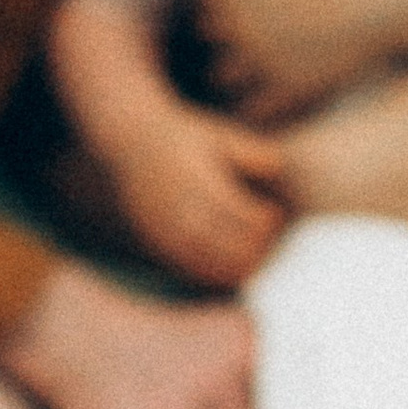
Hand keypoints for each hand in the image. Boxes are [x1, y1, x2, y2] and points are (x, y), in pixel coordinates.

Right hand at [108, 105, 290, 290]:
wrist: (129, 142)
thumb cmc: (183, 137)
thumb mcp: (218, 135)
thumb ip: (251, 151)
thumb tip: (279, 169)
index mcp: (201, 182)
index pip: (246, 217)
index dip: (268, 222)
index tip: (277, 214)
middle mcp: (181, 210)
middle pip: (233, 246)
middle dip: (258, 247)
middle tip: (270, 238)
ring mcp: (166, 230)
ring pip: (213, 265)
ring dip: (239, 265)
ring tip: (253, 252)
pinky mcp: (155, 242)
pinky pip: (190, 270)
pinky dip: (214, 273)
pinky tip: (228, 262)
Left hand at [183, 0, 407, 120]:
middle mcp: (234, 25)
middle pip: (214, 33)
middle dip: (236, 25)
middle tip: (286, 11)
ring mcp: (262, 61)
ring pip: (227, 74)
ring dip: (243, 67)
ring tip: (289, 46)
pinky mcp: (292, 91)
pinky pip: (256, 109)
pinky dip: (263, 103)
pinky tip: (291, 83)